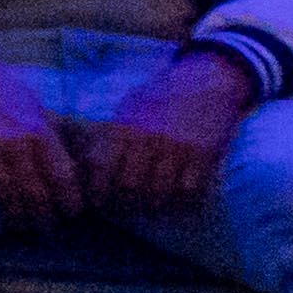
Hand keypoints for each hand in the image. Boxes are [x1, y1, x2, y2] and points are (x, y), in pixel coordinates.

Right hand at [0, 45, 82, 226]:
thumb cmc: (3, 90)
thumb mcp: (35, 108)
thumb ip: (49, 138)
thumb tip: (69, 170)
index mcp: (38, 131)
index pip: (62, 177)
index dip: (70, 201)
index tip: (72, 212)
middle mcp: (14, 144)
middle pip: (34, 194)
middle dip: (44, 218)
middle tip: (49, 230)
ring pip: (5, 197)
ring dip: (16, 216)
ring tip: (23, 225)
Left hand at [85, 49, 252, 221]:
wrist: (206, 81)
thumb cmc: (160, 97)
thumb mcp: (128, 109)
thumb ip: (109, 135)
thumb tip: (86, 166)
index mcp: (123, 127)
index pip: (100, 167)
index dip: (96, 191)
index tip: (98, 203)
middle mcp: (147, 139)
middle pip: (128, 187)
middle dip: (124, 206)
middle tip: (125, 211)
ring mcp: (177, 148)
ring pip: (159, 194)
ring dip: (153, 208)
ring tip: (150, 209)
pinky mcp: (204, 154)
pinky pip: (189, 191)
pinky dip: (182, 203)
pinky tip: (178, 203)